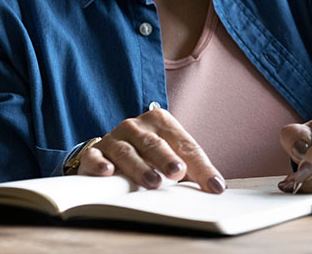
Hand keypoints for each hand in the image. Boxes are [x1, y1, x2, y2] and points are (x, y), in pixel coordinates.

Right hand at [75, 108, 225, 192]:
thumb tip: (216, 188)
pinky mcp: (94, 152)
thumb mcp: (171, 157)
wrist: (109, 152)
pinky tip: (107, 172)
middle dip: (167, 158)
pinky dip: (100, 163)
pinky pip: (95, 157)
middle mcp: (137, 126)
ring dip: (140, 167)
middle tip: (178, 172)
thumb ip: (192, 169)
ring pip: (127, 151)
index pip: (185, 145)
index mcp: (161, 122)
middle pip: (155, 144)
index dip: (202, 167)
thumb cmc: (148, 156)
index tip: (215, 187)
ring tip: (152, 182)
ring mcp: (114, 138)